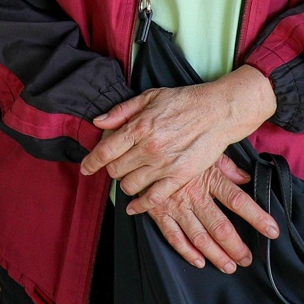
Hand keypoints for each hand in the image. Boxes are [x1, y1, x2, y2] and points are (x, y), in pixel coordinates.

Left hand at [82, 66, 277, 208]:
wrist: (218, 112)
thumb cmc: (185, 102)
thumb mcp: (150, 97)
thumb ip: (122, 111)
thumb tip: (99, 122)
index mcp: (139, 127)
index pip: (105, 151)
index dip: (91, 162)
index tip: (86, 167)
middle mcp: (149, 148)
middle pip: (115, 170)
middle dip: (112, 169)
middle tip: (118, 165)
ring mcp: (164, 165)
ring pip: (130, 186)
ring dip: (126, 184)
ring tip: (131, 178)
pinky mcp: (179, 177)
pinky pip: (153, 199)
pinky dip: (140, 206)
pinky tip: (135, 206)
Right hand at [143, 154, 278, 271]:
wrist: (145, 149)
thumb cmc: (180, 149)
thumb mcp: (206, 151)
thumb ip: (227, 167)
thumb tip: (247, 177)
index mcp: (209, 178)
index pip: (238, 201)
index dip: (257, 217)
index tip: (272, 230)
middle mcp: (194, 195)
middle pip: (220, 226)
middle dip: (236, 246)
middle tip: (247, 259)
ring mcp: (176, 206)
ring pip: (199, 236)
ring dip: (216, 254)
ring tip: (229, 266)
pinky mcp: (159, 212)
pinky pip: (174, 237)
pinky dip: (187, 251)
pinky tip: (199, 261)